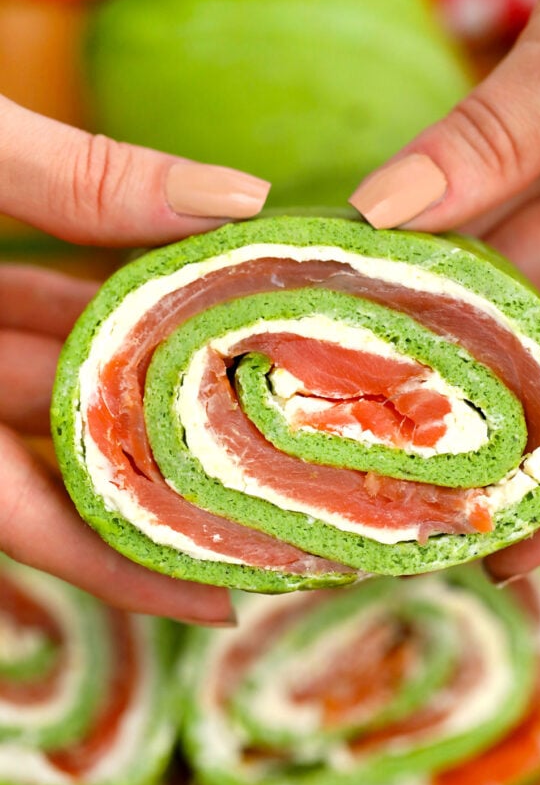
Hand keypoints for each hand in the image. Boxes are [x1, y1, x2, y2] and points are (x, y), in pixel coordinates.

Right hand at [0, 93, 268, 619]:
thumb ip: (78, 179)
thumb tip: (241, 197)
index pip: (23, 518)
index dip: (120, 569)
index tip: (218, 606)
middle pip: (54, 454)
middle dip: (155, 471)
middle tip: (270, 496)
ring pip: (47, 379)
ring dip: (141, 379)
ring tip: (252, 396)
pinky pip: (24, 313)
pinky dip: (93, 307)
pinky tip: (175, 298)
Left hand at [350, 0, 539, 579]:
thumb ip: (498, 133)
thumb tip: (384, 219)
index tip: (513, 551)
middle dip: (500, 414)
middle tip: (408, 484)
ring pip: (528, 278)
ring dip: (445, 313)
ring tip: (357, 379)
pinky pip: (503, 199)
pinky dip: (441, 226)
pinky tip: (366, 260)